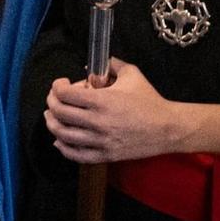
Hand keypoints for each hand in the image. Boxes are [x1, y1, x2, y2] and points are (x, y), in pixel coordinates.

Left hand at [45, 59, 179, 163]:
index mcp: (102, 101)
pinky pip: (76, 155)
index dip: (57, 86)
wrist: (168, 128)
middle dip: (51, 102)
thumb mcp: (132, 74)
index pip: (64, 94)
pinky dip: (63, 148)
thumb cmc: (149, 100)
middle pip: (59, 113)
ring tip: (52, 116)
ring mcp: (101, 141)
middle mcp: (98, 122)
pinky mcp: (105, 155)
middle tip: (55, 98)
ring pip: (63, 134)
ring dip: (52, 123)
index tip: (61, 83)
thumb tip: (92, 66)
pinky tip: (60, 140)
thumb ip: (111, 64)